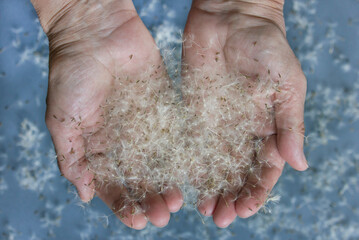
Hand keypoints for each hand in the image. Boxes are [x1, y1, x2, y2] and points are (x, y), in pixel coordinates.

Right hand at [40, 0, 181, 228]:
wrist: (97, 30)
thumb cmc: (73, 72)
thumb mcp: (63, 118)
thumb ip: (72, 157)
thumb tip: (83, 194)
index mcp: (98, 145)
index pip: (112, 183)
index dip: (124, 203)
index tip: (137, 220)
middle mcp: (123, 139)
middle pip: (140, 177)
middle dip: (151, 198)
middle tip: (164, 214)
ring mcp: (145, 123)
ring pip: (160, 161)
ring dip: (169, 182)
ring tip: (179, 200)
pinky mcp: (164, 106)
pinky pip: (176, 134)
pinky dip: (183, 154)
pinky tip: (191, 171)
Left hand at [182, 0, 307, 226]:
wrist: (232, 16)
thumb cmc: (267, 45)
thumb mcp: (286, 85)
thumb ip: (290, 124)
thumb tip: (298, 165)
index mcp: (268, 125)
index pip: (265, 167)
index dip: (257, 190)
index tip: (246, 208)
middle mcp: (242, 129)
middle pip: (238, 172)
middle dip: (232, 196)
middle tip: (221, 218)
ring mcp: (218, 122)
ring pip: (215, 163)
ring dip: (212, 187)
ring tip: (205, 209)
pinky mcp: (195, 111)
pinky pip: (192, 142)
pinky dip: (191, 164)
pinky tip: (187, 181)